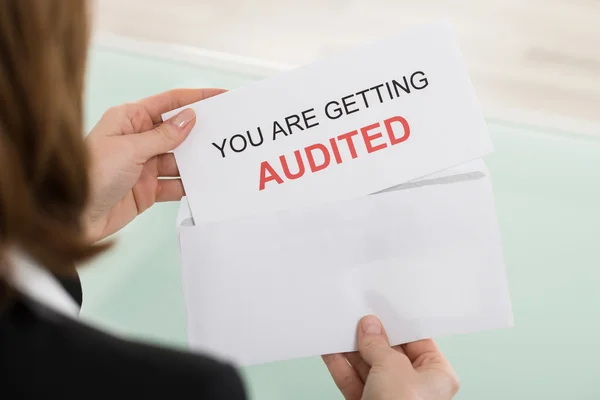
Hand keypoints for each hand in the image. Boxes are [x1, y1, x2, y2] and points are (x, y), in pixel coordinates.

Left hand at [84, 88, 224, 242]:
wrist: (73, 217)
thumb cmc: (90, 175)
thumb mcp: (129, 149)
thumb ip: (163, 136)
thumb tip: (190, 118)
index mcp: (129, 120)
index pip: (168, 103)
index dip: (195, 98)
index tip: (220, 96)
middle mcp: (138, 140)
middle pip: (177, 131)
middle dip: (200, 132)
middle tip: (228, 130)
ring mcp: (144, 166)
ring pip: (179, 159)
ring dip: (197, 161)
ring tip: (221, 159)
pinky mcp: (147, 189)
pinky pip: (175, 184)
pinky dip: (188, 185)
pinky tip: (204, 184)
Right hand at [322, 316, 458, 399]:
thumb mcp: (392, 367)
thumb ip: (378, 344)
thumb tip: (370, 327)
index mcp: (437, 375)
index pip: (416, 341)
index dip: (396, 325)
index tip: (379, 311)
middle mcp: (415, 388)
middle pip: (389, 353)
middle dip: (369, 337)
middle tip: (355, 319)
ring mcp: (390, 398)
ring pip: (368, 367)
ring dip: (351, 350)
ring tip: (338, 330)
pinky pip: (354, 382)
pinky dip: (341, 367)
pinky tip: (330, 351)